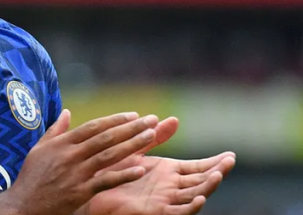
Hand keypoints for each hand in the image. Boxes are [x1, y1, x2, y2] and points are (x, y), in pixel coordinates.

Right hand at [6, 110, 158, 214]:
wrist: (22, 206)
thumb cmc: (31, 177)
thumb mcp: (39, 149)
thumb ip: (56, 130)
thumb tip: (67, 112)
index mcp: (62, 144)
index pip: (93, 127)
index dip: (115, 120)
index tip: (133, 115)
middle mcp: (70, 155)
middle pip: (105, 137)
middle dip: (130, 128)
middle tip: (150, 120)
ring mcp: (76, 173)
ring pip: (109, 155)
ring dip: (132, 145)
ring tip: (150, 136)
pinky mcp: (80, 192)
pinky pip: (105, 181)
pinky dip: (123, 175)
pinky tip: (140, 170)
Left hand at [84, 117, 236, 214]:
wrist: (92, 193)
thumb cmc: (112, 173)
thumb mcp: (135, 151)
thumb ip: (154, 137)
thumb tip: (174, 119)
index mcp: (168, 173)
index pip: (198, 168)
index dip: (214, 162)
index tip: (231, 155)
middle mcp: (171, 187)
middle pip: (201, 180)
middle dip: (217, 171)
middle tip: (230, 161)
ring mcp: (166, 200)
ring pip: (194, 195)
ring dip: (207, 186)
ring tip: (218, 175)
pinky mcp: (157, 211)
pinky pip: (179, 212)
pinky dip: (191, 206)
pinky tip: (200, 197)